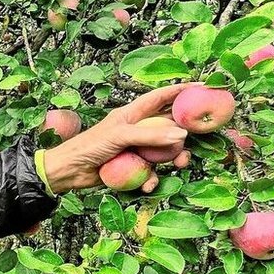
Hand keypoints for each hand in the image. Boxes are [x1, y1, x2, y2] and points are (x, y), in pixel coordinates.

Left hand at [41, 83, 198, 193]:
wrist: (70, 171)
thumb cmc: (89, 146)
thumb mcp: (120, 136)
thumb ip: (150, 136)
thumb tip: (181, 135)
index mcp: (133, 114)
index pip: (161, 97)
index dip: (181, 91)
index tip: (203, 87)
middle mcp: (137, 129)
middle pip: (169, 126)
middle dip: (185, 132)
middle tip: (199, 137)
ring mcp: (136, 149)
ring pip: (164, 151)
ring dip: (175, 158)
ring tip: (180, 164)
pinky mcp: (133, 167)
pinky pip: (150, 172)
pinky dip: (152, 179)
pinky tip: (148, 185)